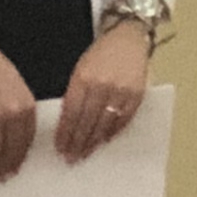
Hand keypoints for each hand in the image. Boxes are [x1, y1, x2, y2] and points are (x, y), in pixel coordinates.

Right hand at [0, 20, 39, 181]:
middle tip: (2, 177)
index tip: (15, 167)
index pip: (26, 139)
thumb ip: (19, 108)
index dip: (20, 156)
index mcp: (27, 105)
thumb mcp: (16, 86)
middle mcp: (14, 113)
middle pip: (11, 148)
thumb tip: (15, 133)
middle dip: (6, 165)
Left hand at [53, 23, 152, 161]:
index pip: (71, 113)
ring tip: (84, 154)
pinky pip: (123, 120)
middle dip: (77, 142)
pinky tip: (104, 141)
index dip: (65, 133)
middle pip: (86, 122)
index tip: (60, 148)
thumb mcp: (81, 69)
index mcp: (83, 78)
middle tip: (71, 158)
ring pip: (104, 124)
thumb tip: (68, 124)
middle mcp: (101, 86)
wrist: (128, 37)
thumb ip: (75, 93)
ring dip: (93, 142)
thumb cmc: (101, 54)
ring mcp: (120, 91)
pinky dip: (113, 132)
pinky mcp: (136, 95)